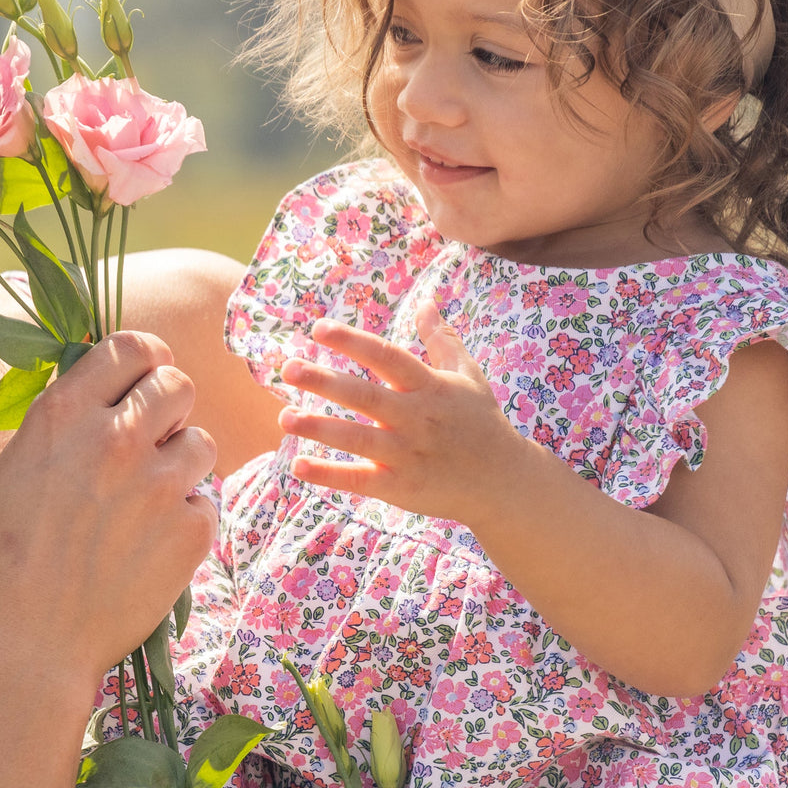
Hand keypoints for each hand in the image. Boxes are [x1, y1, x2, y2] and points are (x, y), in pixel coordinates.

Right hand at [0, 330, 216, 690]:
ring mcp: (158, 484)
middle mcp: (115, 438)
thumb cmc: (10, 557)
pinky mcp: (189, 529)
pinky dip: (184, 522)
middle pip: (178, 386)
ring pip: (201, 443)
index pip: (132, 346)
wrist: (27, 641)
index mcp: (64, 414)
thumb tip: (115, 388)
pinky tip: (147, 550)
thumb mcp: (20, 467)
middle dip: (170, 411)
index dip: (147, 362)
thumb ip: (72, 422)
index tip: (146, 379)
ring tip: (143, 506)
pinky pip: (204, 503)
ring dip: (181, 467)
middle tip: (150, 445)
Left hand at [277, 303, 526, 523]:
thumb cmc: (482, 424)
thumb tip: (426, 301)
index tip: (318, 329)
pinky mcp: (401, 487)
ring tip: (284, 417)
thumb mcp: (468, 377)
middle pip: (367, 396)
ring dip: (320, 428)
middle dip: (326, 381)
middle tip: (288, 367)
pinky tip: (297, 465)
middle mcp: (417, 419)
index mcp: (430, 388)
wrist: (503, 483)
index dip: (353, 342)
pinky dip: (329, 474)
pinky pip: (360, 479)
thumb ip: (442, 340)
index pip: (388, 358)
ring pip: (358, 439)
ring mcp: (408, 455)